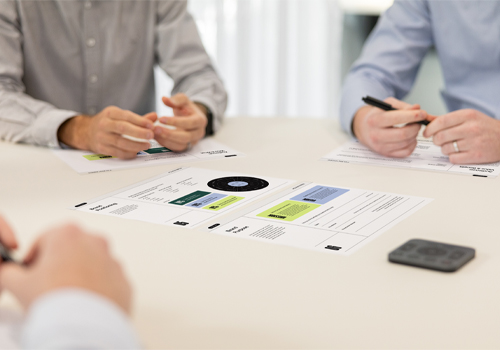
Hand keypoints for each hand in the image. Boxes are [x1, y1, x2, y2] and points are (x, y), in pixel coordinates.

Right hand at [0, 223, 131, 313]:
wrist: (84, 328)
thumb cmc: (56, 302)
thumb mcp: (18, 284)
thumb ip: (10, 272)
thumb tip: (10, 272)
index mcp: (68, 234)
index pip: (44, 241)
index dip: (33, 259)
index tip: (30, 272)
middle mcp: (95, 242)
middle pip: (70, 250)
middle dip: (58, 265)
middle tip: (46, 286)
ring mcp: (112, 261)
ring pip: (90, 265)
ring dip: (78, 276)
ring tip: (65, 298)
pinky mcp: (123, 281)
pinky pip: (106, 282)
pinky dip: (96, 289)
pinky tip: (83, 304)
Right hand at [58, 107, 157, 159]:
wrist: (86, 132)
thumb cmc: (109, 123)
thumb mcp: (121, 116)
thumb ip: (139, 118)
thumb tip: (155, 116)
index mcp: (110, 113)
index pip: (126, 116)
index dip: (140, 121)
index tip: (152, 125)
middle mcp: (104, 124)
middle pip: (123, 128)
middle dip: (138, 132)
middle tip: (151, 135)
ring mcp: (101, 136)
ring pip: (120, 142)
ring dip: (135, 145)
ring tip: (147, 145)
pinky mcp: (101, 148)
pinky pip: (116, 152)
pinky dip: (128, 153)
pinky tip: (137, 152)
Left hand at [154, 93, 207, 151]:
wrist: (191, 118)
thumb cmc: (187, 108)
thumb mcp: (183, 100)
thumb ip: (175, 99)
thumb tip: (164, 99)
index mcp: (200, 120)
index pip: (189, 123)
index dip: (175, 122)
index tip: (161, 118)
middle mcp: (199, 133)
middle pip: (185, 137)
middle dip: (169, 134)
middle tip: (155, 129)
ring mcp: (193, 142)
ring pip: (181, 145)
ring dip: (166, 141)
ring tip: (154, 133)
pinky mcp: (186, 147)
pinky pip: (176, 149)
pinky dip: (166, 144)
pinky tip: (157, 138)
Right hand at [353, 97, 429, 157]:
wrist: (364, 129)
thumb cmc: (377, 115)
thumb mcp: (386, 105)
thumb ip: (402, 106)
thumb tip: (417, 108)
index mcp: (374, 120)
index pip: (396, 118)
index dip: (412, 116)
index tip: (423, 113)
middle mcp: (375, 135)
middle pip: (403, 134)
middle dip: (415, 127)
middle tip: (419, 122)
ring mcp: (380, 147)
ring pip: (406, 143)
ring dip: (415, 135)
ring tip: (413, 128)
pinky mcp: (386, 154)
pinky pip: (406, 152)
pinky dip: (412, 144)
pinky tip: (410, 138)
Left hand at [423, 109, 499, 163]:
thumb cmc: (483, 127)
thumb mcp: (468, 117)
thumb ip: (447, 119)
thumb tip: (426, 118)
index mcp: (467, 115)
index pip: (441, 122)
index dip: (429, 128)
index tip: (426, 133)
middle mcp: (471, 128)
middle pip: (440, 136)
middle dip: (436, 140)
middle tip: (439, 140)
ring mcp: (474, 142)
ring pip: (445, 148)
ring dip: (445, 149)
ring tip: (452, 146)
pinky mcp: (476, 156)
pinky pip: (453, 158)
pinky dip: (453, 157)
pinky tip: (459, 152)